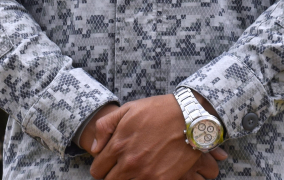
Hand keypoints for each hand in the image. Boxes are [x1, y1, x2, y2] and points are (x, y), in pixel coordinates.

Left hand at [87, 94, 227, 179]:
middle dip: (112, 175)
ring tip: (136, 169)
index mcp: (118, 145)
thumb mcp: (127, 109)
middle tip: (121, 167)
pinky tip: (148, 172)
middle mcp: (129, 163)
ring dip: (127, 179)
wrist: (190, 118)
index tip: (109, 163)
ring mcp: (145, 174)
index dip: (101, 167)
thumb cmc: (158, 111)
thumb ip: (105, 126)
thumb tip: (94, 148)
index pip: (97, 170)